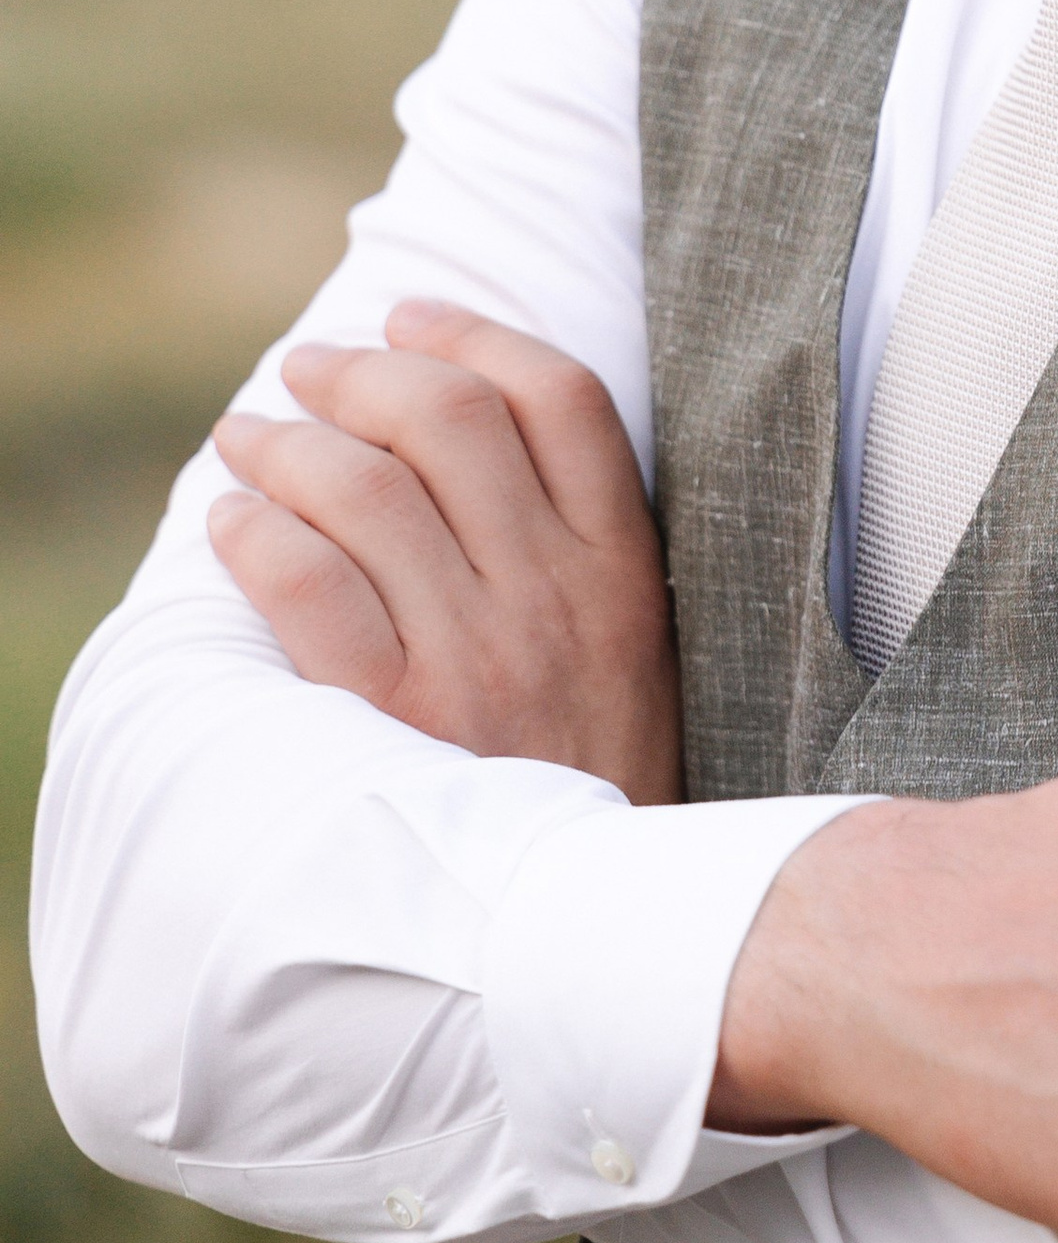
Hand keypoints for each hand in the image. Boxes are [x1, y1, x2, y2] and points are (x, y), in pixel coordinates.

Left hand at [207, 299, 679, 805]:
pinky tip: (235, 526)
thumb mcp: (638, 652)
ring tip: (249, 440)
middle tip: (308, 371)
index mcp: (625, 568)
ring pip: (364, 489)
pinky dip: (258, 535)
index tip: (412, 313)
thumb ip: (584, 552)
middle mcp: (556, 595)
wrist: (597, 929)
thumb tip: (479, 442)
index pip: (561, 398)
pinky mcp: (397, 718)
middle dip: (361, 371)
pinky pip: (307, 585)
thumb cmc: (604, 782)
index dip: (474, 335)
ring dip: (285, 443)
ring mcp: (478, 654)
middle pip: (448, 419)